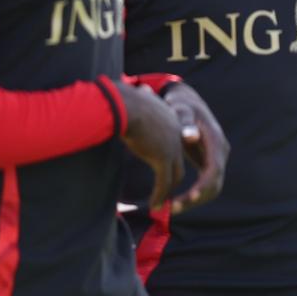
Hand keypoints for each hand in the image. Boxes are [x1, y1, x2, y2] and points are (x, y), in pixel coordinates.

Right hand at [119, 84, 184, 209]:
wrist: (122, 104)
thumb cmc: (119, 100)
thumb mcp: (133, 100)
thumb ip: (136, 101)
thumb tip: (133, 90)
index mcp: (169, 120)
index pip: (173, 145)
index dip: (168, 160)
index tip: (162, 171)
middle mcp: (174, 134)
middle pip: (177, 164)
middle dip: (171, 180)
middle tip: (164, 193)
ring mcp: (171, 146)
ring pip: (173, 177)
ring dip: (166, 192)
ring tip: (159, 204)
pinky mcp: (163, 158)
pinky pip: (163, 183)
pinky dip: (159, 195)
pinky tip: (153, 205)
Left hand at [159, 83, 227, 212]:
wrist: (186, 103)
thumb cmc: (180, 105)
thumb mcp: (181, 110)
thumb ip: (185, 122)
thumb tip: (191, 136)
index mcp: (215, 139)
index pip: (215, 168)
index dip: (204, 184)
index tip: (190, 196)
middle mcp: (220, 151)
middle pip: (215, 183)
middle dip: (196, 198)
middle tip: (173, 208)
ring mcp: (217, 159)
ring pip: (211, 188)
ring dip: (194, 201)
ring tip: (171, 208)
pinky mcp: (210, 164)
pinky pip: (205, 185)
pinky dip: (193, 196)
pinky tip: (175, 202)